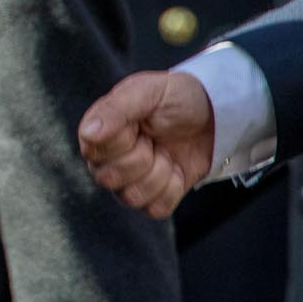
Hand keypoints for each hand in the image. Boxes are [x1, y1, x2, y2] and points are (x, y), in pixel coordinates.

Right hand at [77, 70, 215, 217]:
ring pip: (131, 198)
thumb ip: (116, 110)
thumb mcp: (148, 91)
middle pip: (108, 179)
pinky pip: (154, 209)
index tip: (139, 124)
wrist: (213, 114)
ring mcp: (127, 182)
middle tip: (154, 139)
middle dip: (143, 159)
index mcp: (97, 132)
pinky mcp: (151, 198)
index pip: (94, 151)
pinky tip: (175, 169)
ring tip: (166, 153)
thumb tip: (88, 133)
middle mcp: (105, 160)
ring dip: (159, 175)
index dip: (123, 141)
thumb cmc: (175, 97)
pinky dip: (172, 190)